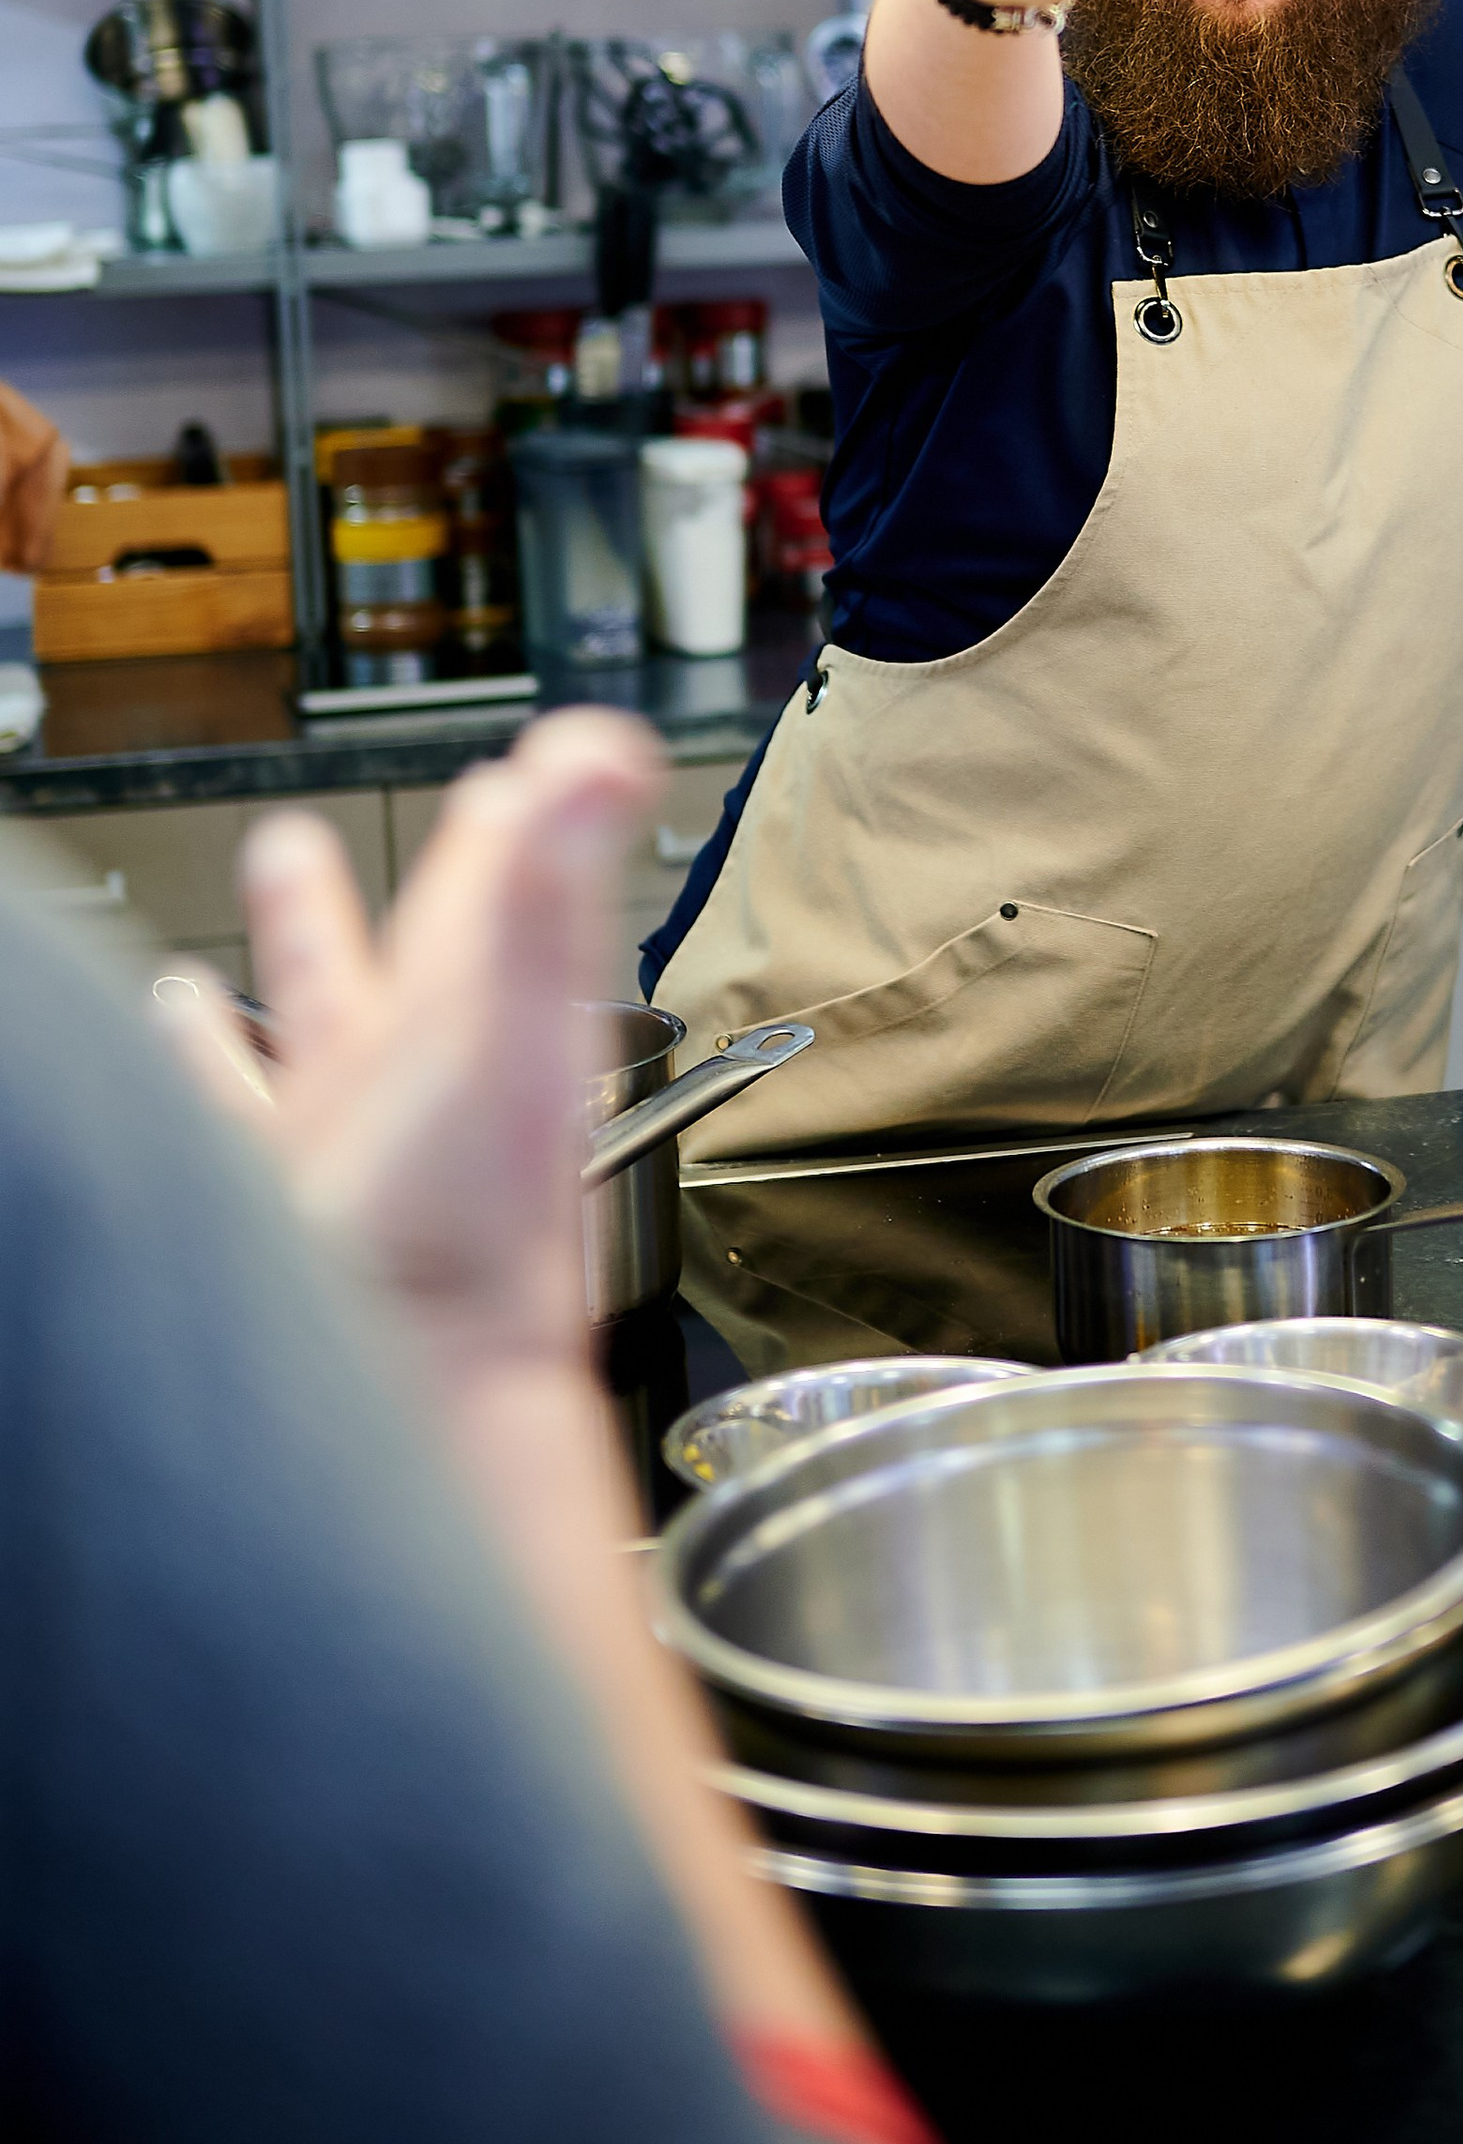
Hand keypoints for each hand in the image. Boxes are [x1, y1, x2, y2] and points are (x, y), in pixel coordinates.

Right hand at [233, 709, 664, 1377]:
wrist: (411, 1390)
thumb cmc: (466, 1224)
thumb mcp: (501, 1016)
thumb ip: (544, 882)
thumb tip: (608, 754)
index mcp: (491, 1009)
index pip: (520, 885)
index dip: (535, 815)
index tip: (551, 760)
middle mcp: (424, 1066)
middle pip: (426, 939)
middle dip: (434, 864)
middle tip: (454, 798)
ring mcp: (347, 1127)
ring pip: (317, 1005)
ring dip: (303, 939)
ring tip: (282, 868)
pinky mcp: (275, 1186)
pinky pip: (227, 1096)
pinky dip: (198, 1048)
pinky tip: (174, 1019)